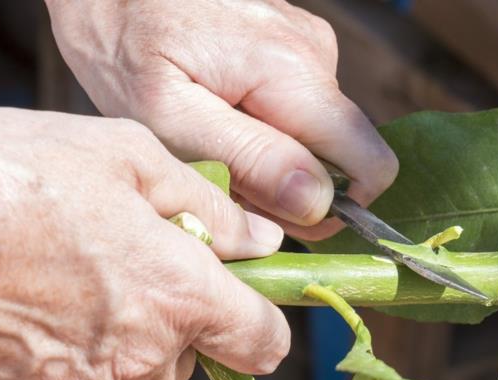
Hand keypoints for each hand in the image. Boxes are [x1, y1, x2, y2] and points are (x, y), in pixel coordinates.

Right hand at [0, 108, 289, 379]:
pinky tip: (21, 305)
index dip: (261, 323)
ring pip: (126, 372)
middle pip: (186, 356)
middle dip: (170, 319)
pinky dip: (59, 353)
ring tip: (59, 275)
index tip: (244, 303)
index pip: (260, 342)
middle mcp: (139, 355)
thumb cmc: (8, 178)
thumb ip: (207, 205)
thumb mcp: (123, 155)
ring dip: (113, 336)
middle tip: (122, 263)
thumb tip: (259, 241)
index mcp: (177, 294)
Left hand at [45, 0, 397, 239]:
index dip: (337, 206)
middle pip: (342, 159)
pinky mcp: (292, 52)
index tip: (277, 213)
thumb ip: (249, 159)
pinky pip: (297, 116)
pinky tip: (217, 121)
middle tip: (224, 177)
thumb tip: (319, 201)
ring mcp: (307, 50)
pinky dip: (262, 135)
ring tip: (209, 143)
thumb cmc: (127, 47)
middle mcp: (316, 57)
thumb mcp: (172, 118)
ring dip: (269, 163)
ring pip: (316, 141)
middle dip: (288, 188)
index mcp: (293, 73)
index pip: (371, 163)